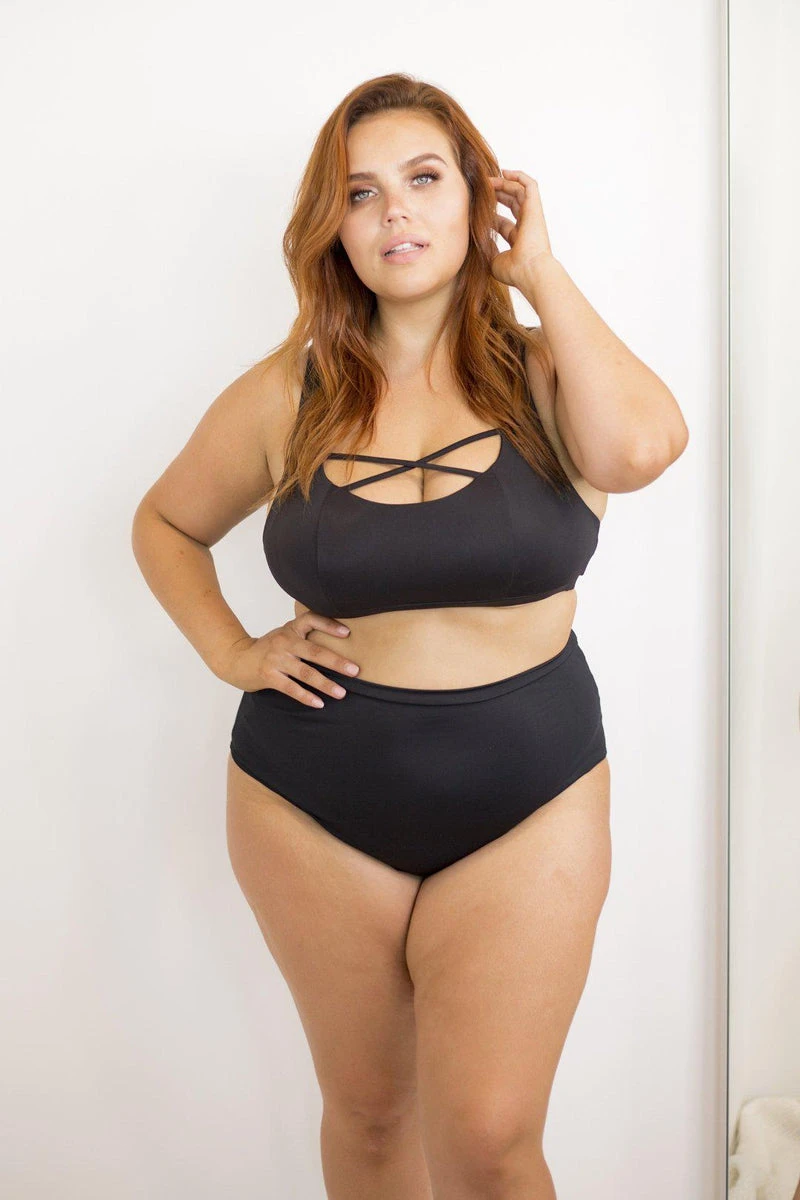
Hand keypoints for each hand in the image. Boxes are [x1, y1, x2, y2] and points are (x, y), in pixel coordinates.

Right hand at [219, 612, 359, 706]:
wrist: (236, 659)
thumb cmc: (268, 648)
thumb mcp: (285, 635)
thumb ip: (304, 635)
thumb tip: (339, 640)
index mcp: (290, 629)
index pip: (311, 620)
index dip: (329, 625)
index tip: (347, 633)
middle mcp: (284, 641)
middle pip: (314, 651)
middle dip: (336, 662)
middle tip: (355, 671)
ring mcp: (275, 659)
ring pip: (305, 673)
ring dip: (325, 684)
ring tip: (341, 693)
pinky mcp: (268, 675)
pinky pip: (291, 688)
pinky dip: (306, 696)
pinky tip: (319, 703)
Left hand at [488, 170, 553, 287]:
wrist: (530, 270)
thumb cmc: (514, 271)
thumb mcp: (493, 260)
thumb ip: (487, 248)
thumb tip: (479, 239)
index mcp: (518, 241)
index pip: (503, 224)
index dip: (490, 216)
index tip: (476, 211)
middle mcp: (527, 227)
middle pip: (512, 205)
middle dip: (497, 195)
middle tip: (482, 189)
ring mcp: (532, 216)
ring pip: (519, 192)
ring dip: (504, 184)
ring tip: (488, 179)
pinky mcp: (535, 207)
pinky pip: (530, 185)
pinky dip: (519, 176)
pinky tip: (505, 172)